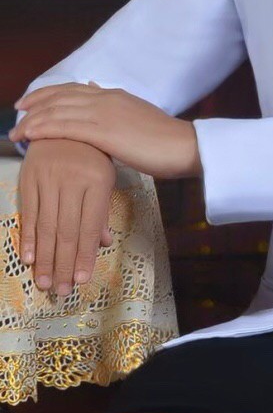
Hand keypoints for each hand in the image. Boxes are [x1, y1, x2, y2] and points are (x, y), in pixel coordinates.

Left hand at [11, 82, 201, 178]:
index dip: (48, 94)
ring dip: (33, 120)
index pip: (72, 89)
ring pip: (58, 111)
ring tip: (16, 131)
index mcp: (114, 95)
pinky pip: (65, 127)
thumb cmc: (164, 138)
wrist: (183, 146)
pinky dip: (43, 130)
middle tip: (16, 113)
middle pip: (60, 96)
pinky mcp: (104, 132)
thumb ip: (114, 105)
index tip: (30, 102)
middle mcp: (106, 99)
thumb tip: (96, 88)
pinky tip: (30, 136)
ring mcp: (105, 114)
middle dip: (35, 104)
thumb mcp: (137, 114)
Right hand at [19, 138, 115, 294]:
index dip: (84, 256)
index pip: (89, 226)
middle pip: (67, 230)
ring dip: (44, 258)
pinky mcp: (30, 177)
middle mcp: (73, 180)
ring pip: (46, 225)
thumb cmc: (90, 154)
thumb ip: (101, 210)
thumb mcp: (104, 177)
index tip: (81, 280)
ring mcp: (49, 178)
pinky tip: (29, 258)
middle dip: (63, 264)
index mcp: (98, 181)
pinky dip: (28, 237)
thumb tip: (102, 244)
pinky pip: (28, 212)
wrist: (65, 123)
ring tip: (44, 282)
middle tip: (61, 290)